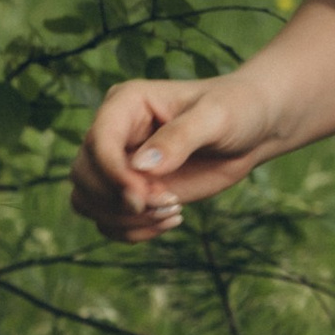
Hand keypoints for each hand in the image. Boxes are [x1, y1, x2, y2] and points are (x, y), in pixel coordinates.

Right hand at [70, 70, 278, 237]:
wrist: (251, 130)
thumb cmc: (236, 109)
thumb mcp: (216, 116)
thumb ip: (180, 137)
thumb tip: (140, 166)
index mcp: (125, 103)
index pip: (97, 142)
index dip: (112, 174)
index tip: (143, 196)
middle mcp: (114, 133)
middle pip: (83, 175)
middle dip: (119, 200)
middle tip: (168, 202)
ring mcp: (119, 164)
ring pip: (87, 201)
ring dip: (123, 219)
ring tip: (172, 212)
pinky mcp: (131, 191)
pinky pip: (107, 220)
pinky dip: (132, 231)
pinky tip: (171, 220)